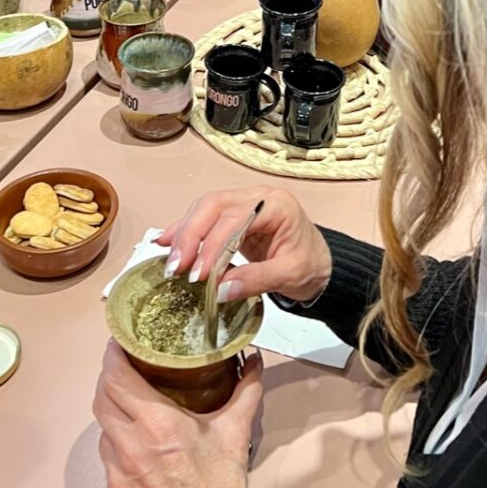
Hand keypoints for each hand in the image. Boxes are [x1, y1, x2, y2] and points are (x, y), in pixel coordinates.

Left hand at [93, 340, 262, 487]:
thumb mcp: (235, 433)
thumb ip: (244, 391)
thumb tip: (252, 363)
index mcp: (156, 423)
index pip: (116, 378)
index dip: (112, 358)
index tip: (117, 347)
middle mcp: (129, 448)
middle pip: (102, 401)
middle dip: (109, 383)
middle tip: (122, 375)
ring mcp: (116, 479)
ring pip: (104, 438)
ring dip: (116, 426)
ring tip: (135, 425)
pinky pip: (108, 476)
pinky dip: (120, 466)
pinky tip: (140, 468)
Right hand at [159, 186, 331, 305]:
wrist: (321, 264)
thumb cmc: (311, 265)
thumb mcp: (290, 275)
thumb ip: (256, 280)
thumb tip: (219, 290)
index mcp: (276, 205)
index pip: (235, 219)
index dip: (213, 245)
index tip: (199, 274)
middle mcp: (257, 197)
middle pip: (214, 205)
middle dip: (191, 235)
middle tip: (177, 266)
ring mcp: (244, 203)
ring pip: (204, 208)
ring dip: (184, 233)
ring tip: (170, 261)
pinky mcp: (233, 216)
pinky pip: (204, 218)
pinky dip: (184, 230)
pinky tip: (165, 242)